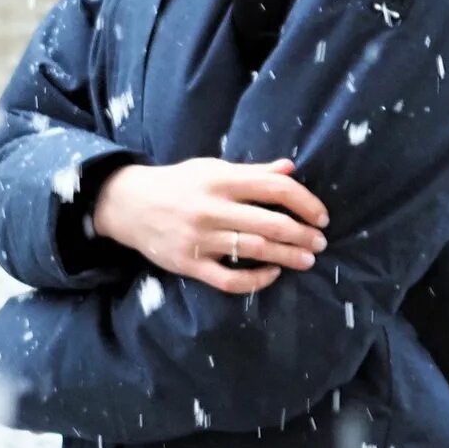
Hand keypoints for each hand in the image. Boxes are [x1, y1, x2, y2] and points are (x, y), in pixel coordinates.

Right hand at [90, 158, 329, 296]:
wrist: (127, 204)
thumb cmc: (177, 183)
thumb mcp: (212, 168)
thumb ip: (252, 172)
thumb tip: (291, 168)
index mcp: (221, 180)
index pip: (275, 188)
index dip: (305, 202)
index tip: (321, 216)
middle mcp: (212, 208)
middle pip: (271, 224)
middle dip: (303, 235)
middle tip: (320, 243)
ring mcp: (200, 239)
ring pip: (255, 250)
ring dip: (288, 257)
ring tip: (307, 260)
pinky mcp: (189, 264)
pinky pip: (230, 279)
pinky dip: (256, 279)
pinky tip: (271, 274)